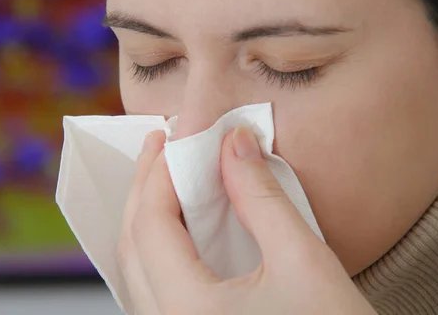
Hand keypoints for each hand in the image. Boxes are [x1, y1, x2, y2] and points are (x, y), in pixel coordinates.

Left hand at [118, 127, 376, 314]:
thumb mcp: (305, 263)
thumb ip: (263, 198)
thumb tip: (236, 145)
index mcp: (188, 310)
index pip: (152, 225)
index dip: (160, 175)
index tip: (176, 141)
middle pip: (133, 246)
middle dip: (143, 191)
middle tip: (159, 149)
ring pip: (136, 272)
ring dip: (146, 220)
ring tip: (164, 181)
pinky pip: (152, 291)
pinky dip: (157, 252)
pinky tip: (177, 230)